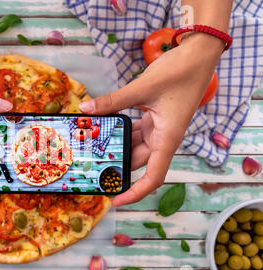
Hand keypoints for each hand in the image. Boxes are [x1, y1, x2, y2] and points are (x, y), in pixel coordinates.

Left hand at [79, 33, 223, 206]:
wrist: (198, 54)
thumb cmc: (181, 72)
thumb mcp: (143, 87)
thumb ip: (113, 100)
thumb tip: (86, 108)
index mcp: (167, 139)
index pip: (153, 176)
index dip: (135, 192)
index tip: (116, 200)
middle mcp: (163, 138)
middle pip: (138, 162)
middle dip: (117, 168)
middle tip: (91, 172)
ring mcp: (158, 129)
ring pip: (134, 147)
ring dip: (116, 149)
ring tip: (90, 152)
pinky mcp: (154, 119)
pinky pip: (134, 132)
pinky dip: (120, 132)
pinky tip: (102, 130)